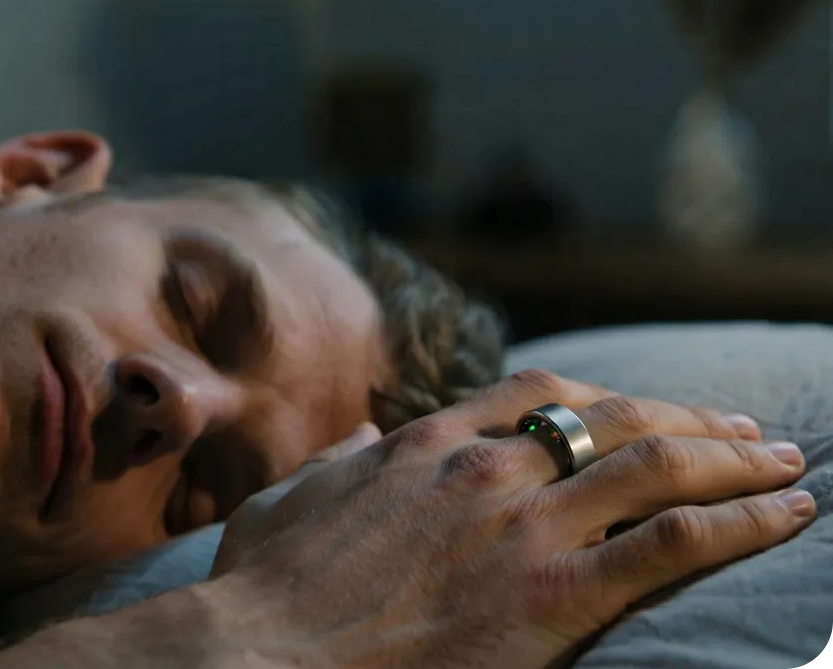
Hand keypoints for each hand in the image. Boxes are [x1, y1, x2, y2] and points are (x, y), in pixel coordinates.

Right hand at [210, 370, 813, 668]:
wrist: (254, 658)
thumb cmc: (263, 589)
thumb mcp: (290, 499)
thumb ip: (339, 459)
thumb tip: (366, 436)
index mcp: (429, 443)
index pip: (541, 393)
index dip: (609, 395)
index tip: (651, 407)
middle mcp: (486, 466)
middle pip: (617, 416)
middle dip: (690, 417)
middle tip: (746, 427)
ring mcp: (521, 525)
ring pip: (656, 464)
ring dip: (732, 457)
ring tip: (785, 462)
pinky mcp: (549, 595)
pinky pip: (669, 545)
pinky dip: (738, 524)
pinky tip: (787, 516)